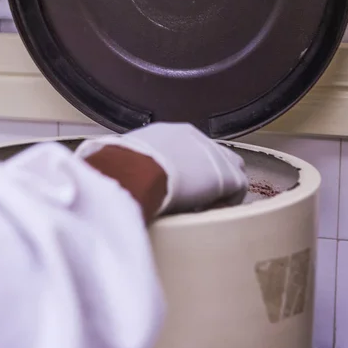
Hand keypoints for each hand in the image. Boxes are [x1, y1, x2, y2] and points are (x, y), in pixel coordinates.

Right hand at [76, 123, 248, 215]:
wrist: (135, 170)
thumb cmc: (120, 168)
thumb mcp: (121, 160)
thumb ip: (127, 165)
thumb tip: (110, 177)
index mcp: (170, 133)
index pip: (190, 150)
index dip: (188, 171)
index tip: (178, 188)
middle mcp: (196, 137)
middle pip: (214, 157)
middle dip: (209, 178)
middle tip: (194, 201)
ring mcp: (214, 153)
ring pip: (230, 171)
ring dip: (220, 190)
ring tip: (204, 210)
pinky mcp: (227, 174)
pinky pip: (237, 190)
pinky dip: (226, 203)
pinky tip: (210, 214)